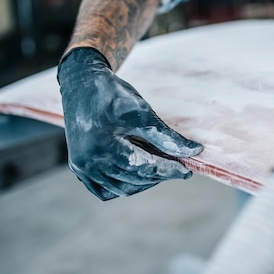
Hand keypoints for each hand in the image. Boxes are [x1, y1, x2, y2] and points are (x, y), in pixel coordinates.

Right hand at [57, 47, 202, 199]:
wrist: (82, 84)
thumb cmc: (111, 94)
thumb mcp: (141, 113)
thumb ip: (166, 137)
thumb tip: (193, 151)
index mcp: (102, 150)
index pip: (144, 168)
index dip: (169, 171)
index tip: (188, 171)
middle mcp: (88, 164)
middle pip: (134, 180)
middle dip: (159, 175)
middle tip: (178, 166)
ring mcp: (82, 168)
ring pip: (121, 188)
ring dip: (144, 182)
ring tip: (162, 168)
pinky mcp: (80, 168)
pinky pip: (105, 189)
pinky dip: (124, 185)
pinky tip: (140, 176)